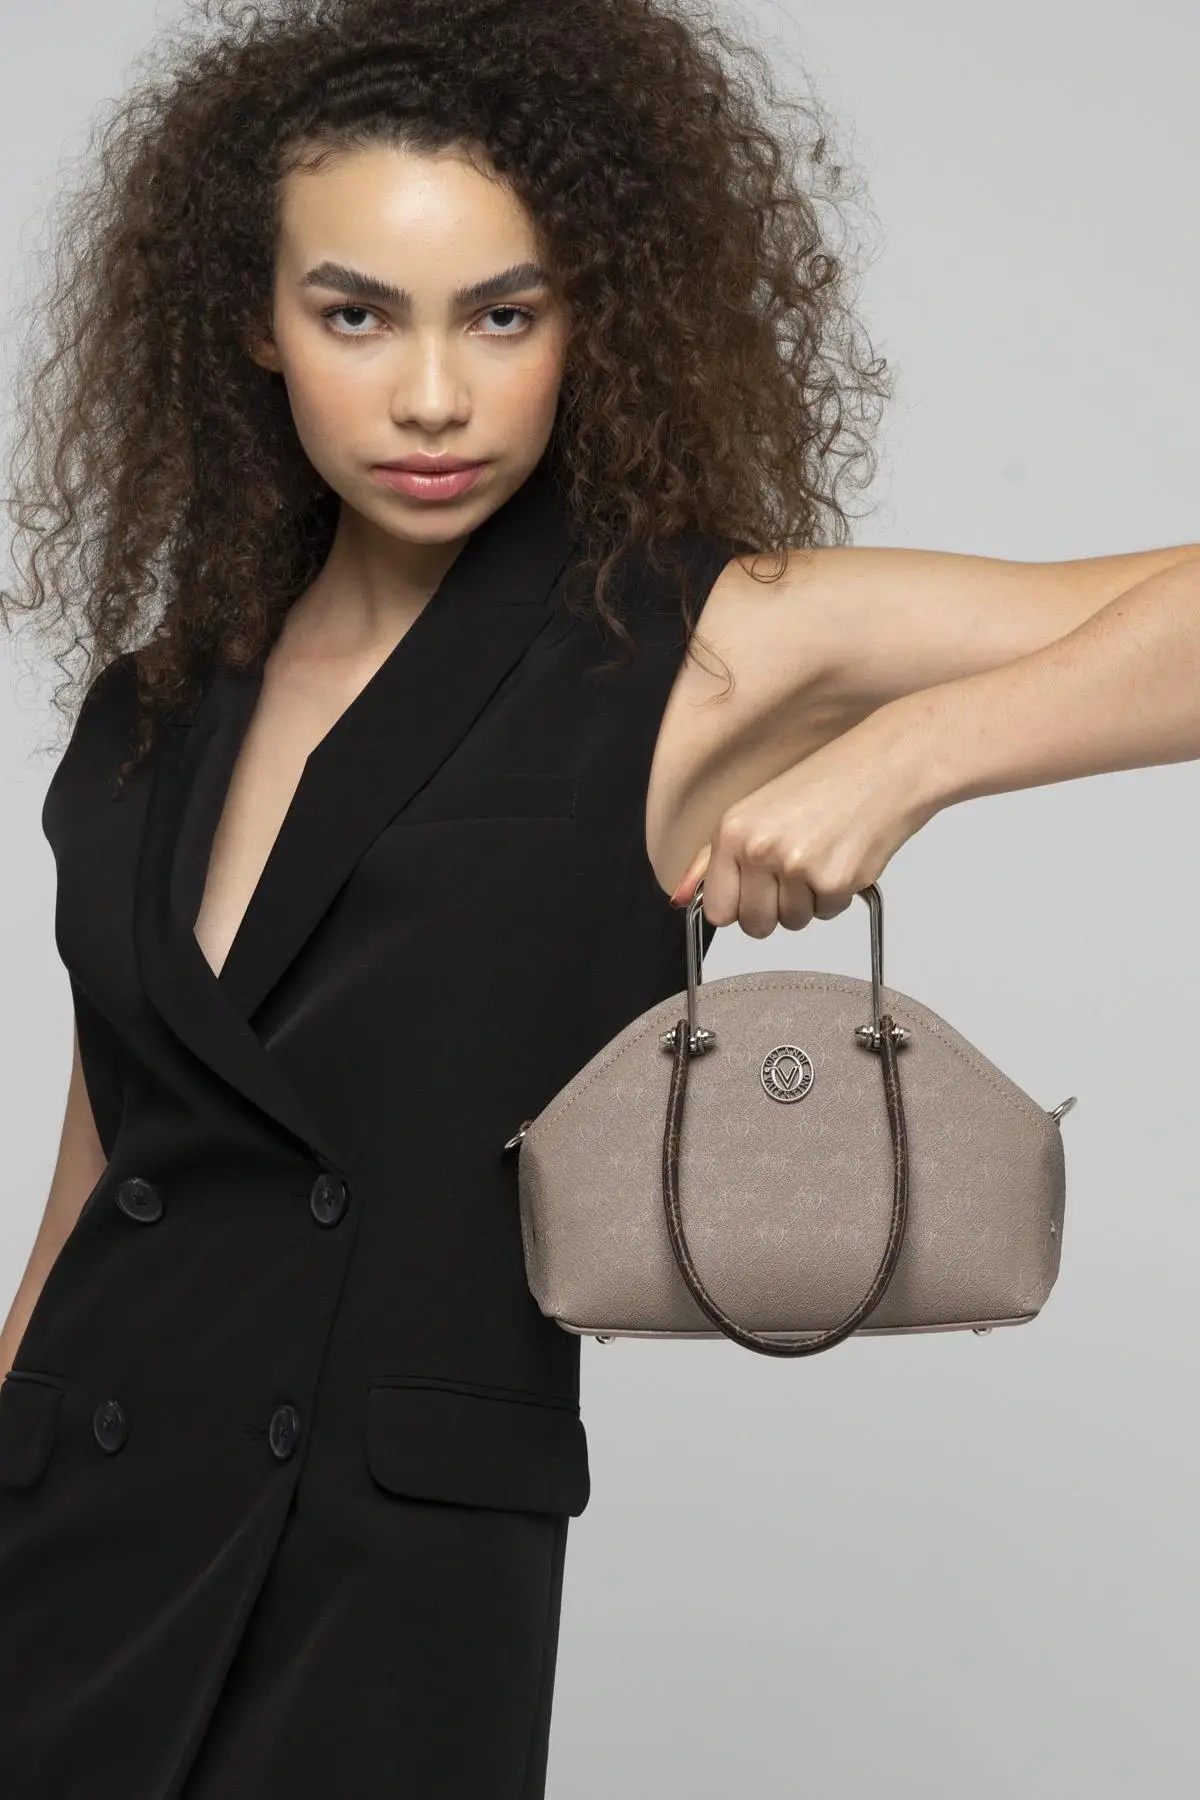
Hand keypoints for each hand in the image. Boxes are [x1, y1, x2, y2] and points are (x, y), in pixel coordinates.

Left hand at [669, 702, 942, 934]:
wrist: (886, 765)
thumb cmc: (826, 783)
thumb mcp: (757, 811)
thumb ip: (713, 860)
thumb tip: (680, 899)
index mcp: (732, 831)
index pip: (718, 911)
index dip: (740, 906)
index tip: (756, 890)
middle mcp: (759, 850)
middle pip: (754, 926)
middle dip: (776, 910)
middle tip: (796, 873)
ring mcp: (797, 867)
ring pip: (794, 922)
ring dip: (810, 901)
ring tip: (823, 855)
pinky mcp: (835, 881)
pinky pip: (828, 914)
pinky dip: (839, 895)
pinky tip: (845, 856)